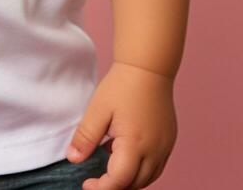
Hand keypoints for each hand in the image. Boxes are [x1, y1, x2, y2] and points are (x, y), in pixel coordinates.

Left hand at [65, 61, 177, 188]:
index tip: (86, 184)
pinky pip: (156, 166)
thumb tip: (73, 159)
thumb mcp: (98, 109)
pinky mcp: (169, 141)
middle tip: (95, 179)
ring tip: (109, 165)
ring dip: (129, 179)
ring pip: (148, 178)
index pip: (119, 181)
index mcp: (135, 144)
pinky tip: (125, 154)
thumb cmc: (122, 85)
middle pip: (135, 183)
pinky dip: (141, 169)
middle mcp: (155, 150)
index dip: (102, 188)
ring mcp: (165, 146)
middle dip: (115, 186)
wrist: (148, 66)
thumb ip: (86, 137)